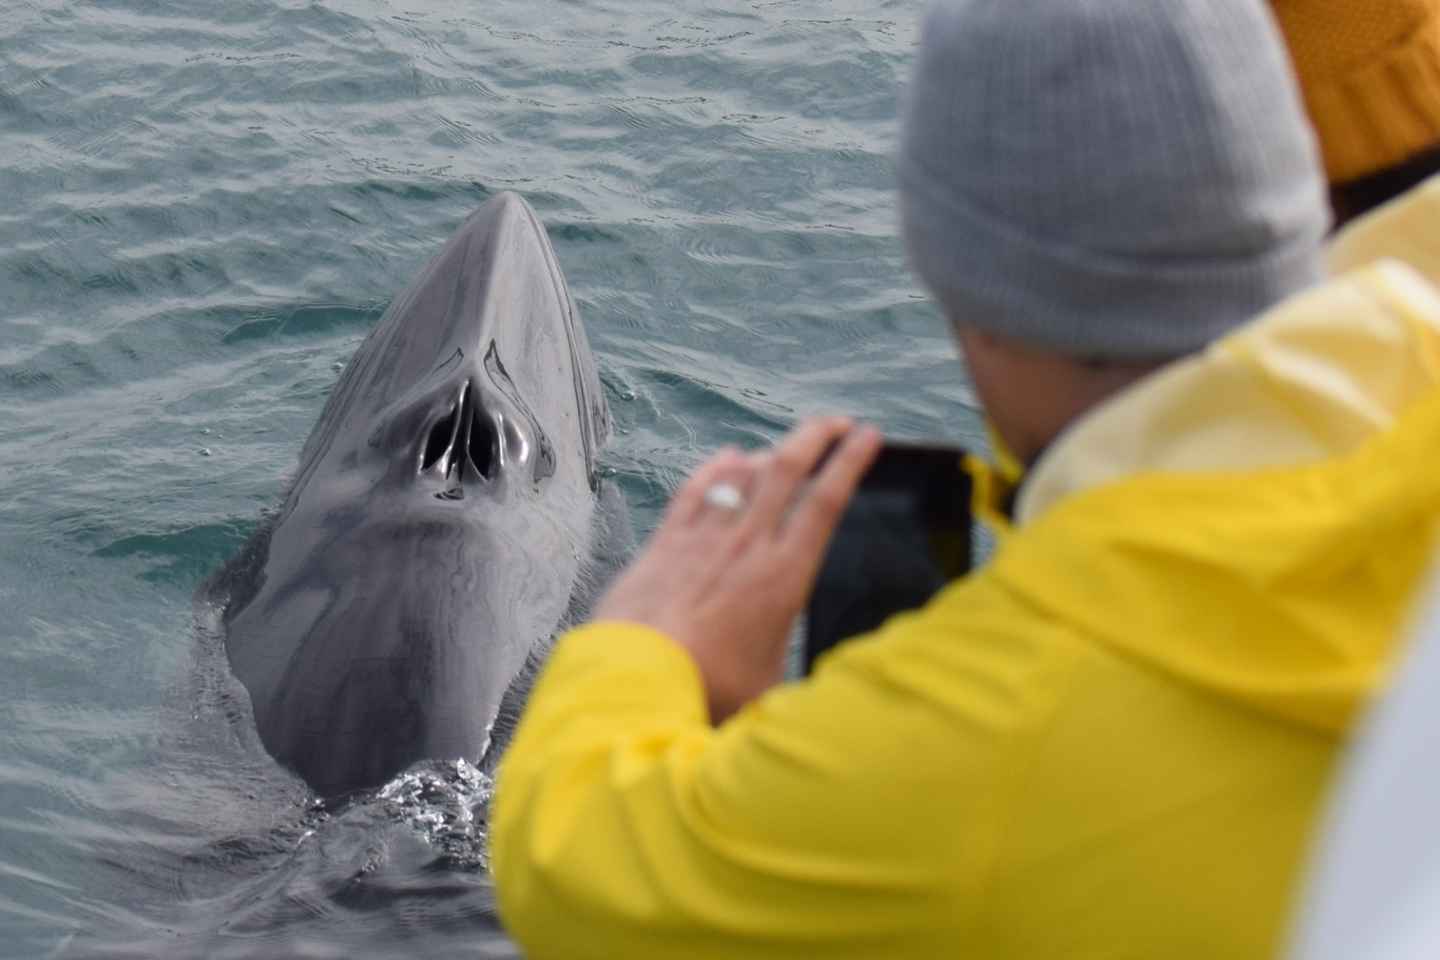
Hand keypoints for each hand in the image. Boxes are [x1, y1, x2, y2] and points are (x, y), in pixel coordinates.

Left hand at [593, 417, 882, 722]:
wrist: (634, 681)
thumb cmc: (707, 692)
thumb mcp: (772, 686)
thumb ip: (795, 667)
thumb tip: (818, 686)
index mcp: (783, 577)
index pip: (826, 503)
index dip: (850, 463)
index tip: (869, 437)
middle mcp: (747, 546)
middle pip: (787, 470)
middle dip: (817, 436)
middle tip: (838, 422)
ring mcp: (703, 538)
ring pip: (743, 473)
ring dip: (770, 451)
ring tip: (789, 446)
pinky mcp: (665, 543)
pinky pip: (695, 489)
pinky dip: (716, 467)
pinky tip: (727, 456)